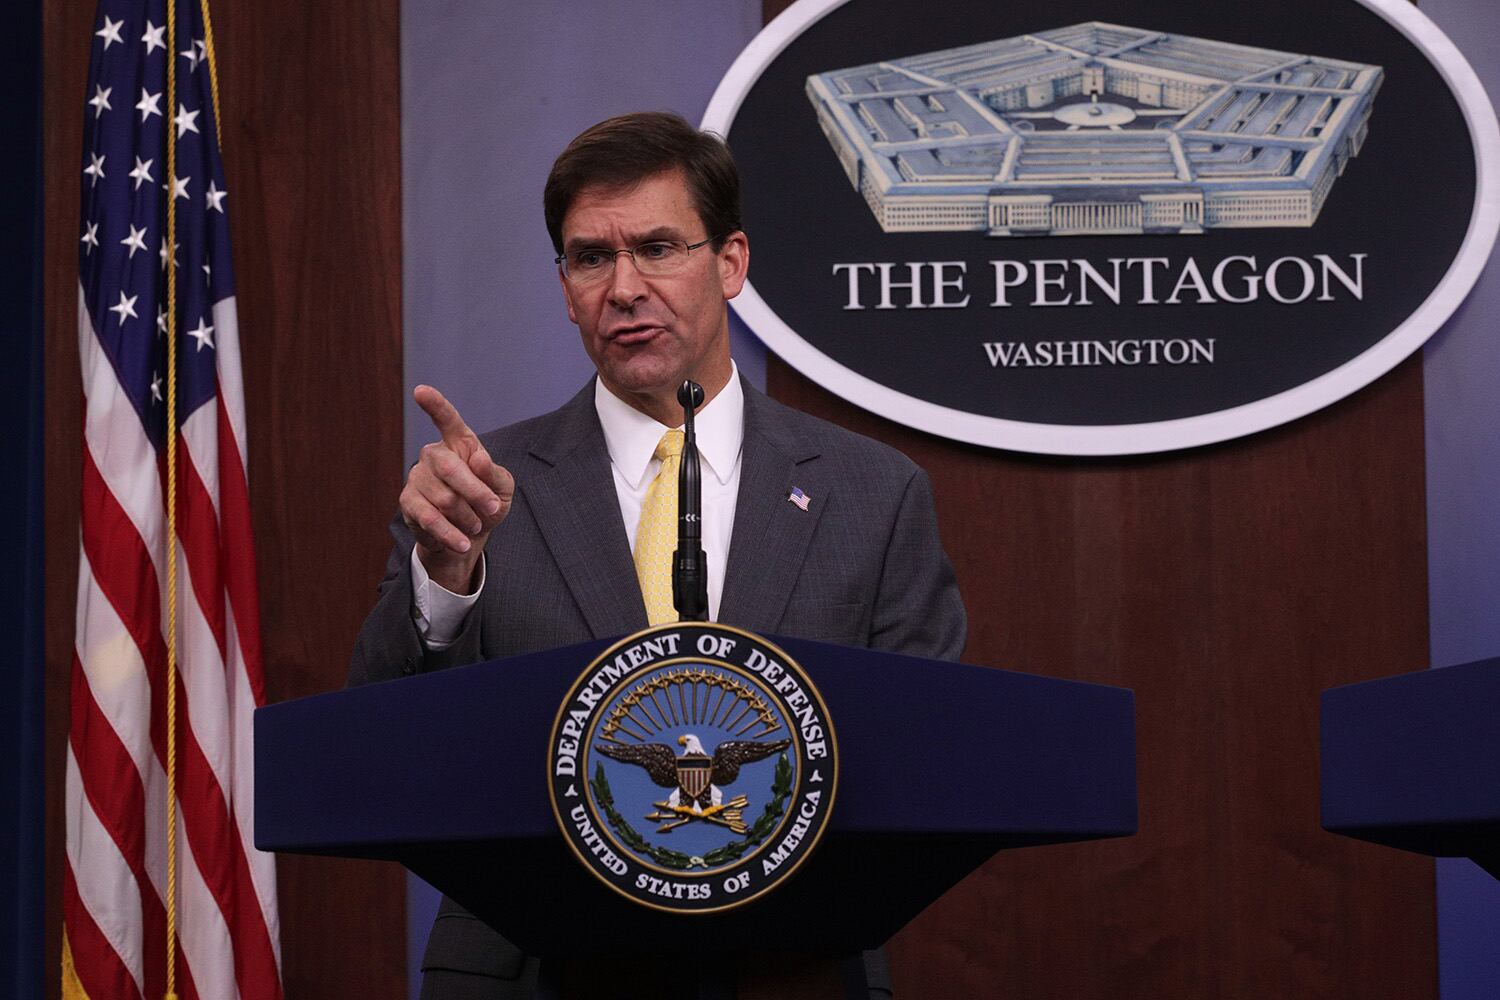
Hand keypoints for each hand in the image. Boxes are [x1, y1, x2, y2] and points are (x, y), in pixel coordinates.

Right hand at [400, 385, 513, 592]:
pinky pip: (429, 518)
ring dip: (468, 516)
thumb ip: (494, 473)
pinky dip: (451, 533)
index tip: (420, 391)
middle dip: (475, 492)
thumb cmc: (487, 503)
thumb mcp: (503, 489)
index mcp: (459, 444)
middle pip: (449, 467)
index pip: (447, 420)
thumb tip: (477, 458)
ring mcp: (417, 477)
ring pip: (444, 497)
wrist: (468, 536)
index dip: (435, 405)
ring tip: (476, 524)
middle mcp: (433, 455)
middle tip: (492, 509)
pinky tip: (462, 542)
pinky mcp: (408, 503)